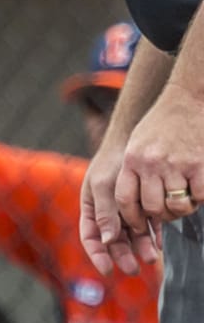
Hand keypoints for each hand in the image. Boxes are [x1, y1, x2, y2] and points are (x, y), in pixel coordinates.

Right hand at [82, 134, 157, 275]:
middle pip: (113, 241)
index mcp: (91, 209)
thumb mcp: (104, 186)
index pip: (91, 238)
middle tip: (133, 270)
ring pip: (133, 235)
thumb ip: (105, 212)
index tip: (107, 270)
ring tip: (152, 258)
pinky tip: (160, 243)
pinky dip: (154, 234)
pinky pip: (150, 224)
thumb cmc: (112, 161)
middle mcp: (108, 213)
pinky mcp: (145, 204)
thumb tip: (106, 240)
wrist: (134, 139)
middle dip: (123, 256)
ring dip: (141, 247)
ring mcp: (127, 209)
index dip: (97, 256)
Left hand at [116, 82, 203, 235]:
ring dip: (182, 210)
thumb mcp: (137, 144)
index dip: (132, 218)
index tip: (139, 224)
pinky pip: (200, 196)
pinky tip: (199, 191)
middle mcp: (152, 163)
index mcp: (133, 160)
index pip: (125, 200)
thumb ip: (134, 171)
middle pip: (152, 207)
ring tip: (184, 202)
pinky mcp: (200, 164)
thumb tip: (134, 206)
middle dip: (161, 215)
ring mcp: (177, 164)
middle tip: (167, 212)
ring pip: (176, 206)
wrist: (189, 97)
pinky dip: (200, 199)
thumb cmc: (163, 124)